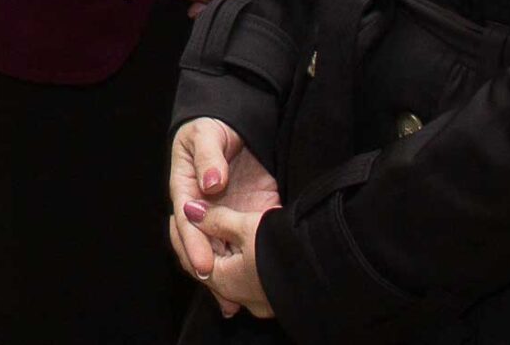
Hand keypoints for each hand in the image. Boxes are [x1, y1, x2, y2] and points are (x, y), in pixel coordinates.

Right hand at [168, 118, 277, 285]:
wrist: (238, 122)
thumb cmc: (214, 125)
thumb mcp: (207, 132)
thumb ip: (209, 156)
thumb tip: (212, 182)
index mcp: (185, 188)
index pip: (187, 222)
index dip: (194, 245)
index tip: (203, 266)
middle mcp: (202, 209)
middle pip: (200, 244)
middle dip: (208, 270)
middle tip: (221, 291)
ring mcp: (223, 215)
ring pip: (219, 251)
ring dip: (223, 278)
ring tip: (234, 302)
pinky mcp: (246, 218)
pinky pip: (241, 246)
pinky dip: (245, 267)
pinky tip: (252, 288)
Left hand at [190, 201, 274, 318]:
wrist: (330, 266)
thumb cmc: (283, 247)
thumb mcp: (245, 226)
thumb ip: (215, 219)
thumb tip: (190, 210)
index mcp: (226, 281)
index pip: (192, 260)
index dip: (183, 235)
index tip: (179, 215)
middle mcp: (242, 296)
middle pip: (211, 268)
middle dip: (202, 243)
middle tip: (195, 220)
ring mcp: (262, 298)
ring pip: (232, 272)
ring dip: (223, 251)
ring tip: (217, 227)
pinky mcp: (278, 293)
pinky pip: (251, 275)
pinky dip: (241, 258)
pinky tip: (243, 243)